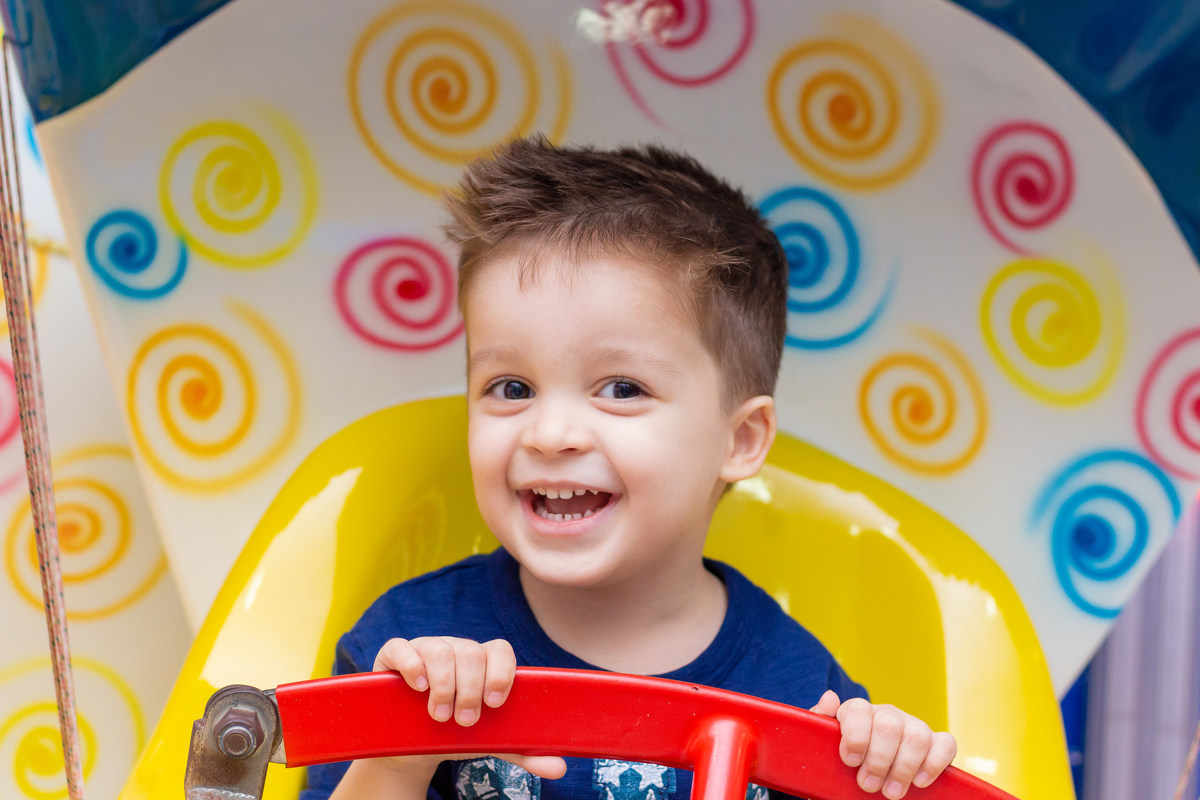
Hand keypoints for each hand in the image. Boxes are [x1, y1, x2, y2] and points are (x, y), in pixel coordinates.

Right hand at [373, 637, 565, 779]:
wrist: (412, 744)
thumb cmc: (456, 734)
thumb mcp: (489, 741)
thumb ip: (522, 750)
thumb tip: (560, 767)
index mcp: (483, 663)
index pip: (500, 649)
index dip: (500, 672)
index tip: (495, 703)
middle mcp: (456, 650)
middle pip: (471, 652)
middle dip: (469, 689)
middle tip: (464, 721)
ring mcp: (425, 648)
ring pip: (440, 649)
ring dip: (443, 684)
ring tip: (439, 715)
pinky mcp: (394, 655)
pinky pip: (402, 647)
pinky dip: (412, 665)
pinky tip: (417, 687)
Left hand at [810, 691, 956, 799]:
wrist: (865, 771)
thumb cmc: (845, 756)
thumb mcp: (825, 742)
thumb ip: (821, 722)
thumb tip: (829, 698)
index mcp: (859, 712)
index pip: (859, 709)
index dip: (856, 736)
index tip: (850, 761)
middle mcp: (888, 715)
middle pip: (889, 726)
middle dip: (879, 760)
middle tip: (869, 786)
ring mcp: (913, 726)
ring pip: (917, 736)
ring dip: (903, 769)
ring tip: (890, 793)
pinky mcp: (936, 742)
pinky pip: (946, 743)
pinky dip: (934, 763)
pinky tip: (919, 782)